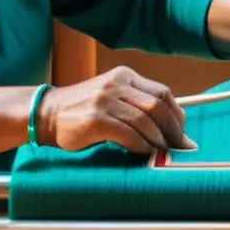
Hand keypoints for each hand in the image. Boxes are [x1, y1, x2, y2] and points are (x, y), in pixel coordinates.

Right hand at [36, 67, 195, 153]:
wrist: (47, 113)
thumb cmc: (83, 110)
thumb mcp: (112, 97)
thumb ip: (136, 105)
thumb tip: (170, 129)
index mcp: (125, 76)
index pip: (162, 93)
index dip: (177, 115)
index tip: (182, 133)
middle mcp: (117, 84)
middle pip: (157, 106)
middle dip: (173, 130)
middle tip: (179, 147)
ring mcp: (105, 100)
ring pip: (145, 120)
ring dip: (158, 140)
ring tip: (163, 153)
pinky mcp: (96, 119)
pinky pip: (128, 134)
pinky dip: (141, 146)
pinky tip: (145, 154)